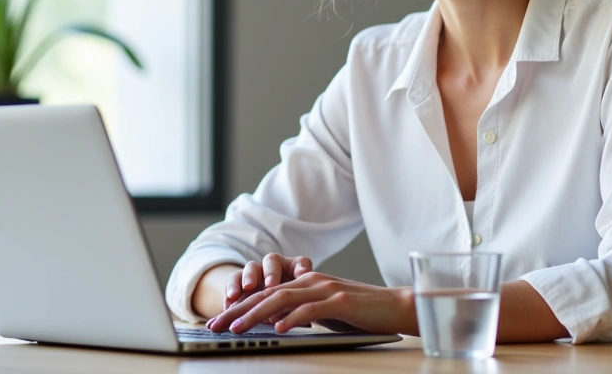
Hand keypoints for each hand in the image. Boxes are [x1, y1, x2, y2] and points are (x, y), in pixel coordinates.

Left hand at [206, 271, 416, 335]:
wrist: (397, 306)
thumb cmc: (361, 313)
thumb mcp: (325, 313)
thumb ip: (300, 313)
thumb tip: (272, 323)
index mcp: (306, 282)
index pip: (266, 294)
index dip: (239, 307)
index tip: (218, 322)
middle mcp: (312, 281)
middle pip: (267, 294)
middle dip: (237, 310)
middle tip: (214, 325)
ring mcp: (326, 289)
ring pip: (282, 299)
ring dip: (256, 315)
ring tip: (237, 329)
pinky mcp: (342, 301)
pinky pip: (311, 310)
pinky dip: (292, 319)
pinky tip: (277, 330)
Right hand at [223, 253, 312, 309]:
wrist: (267, 312)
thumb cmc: (290, 309)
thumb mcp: (297, 309)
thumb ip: (299, 311)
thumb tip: (306, 322)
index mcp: (294, 270)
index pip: (299, 263)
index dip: (301, 268)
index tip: (303, 275)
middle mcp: (274, 267)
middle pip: (272, 261)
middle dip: (271, 273)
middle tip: (271, 286)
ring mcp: (256, 273)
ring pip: (251, 267)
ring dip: (249, 277)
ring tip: (248, 288)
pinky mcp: (239, 281)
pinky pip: (234, 279)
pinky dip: (232, 289)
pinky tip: (230, 303)